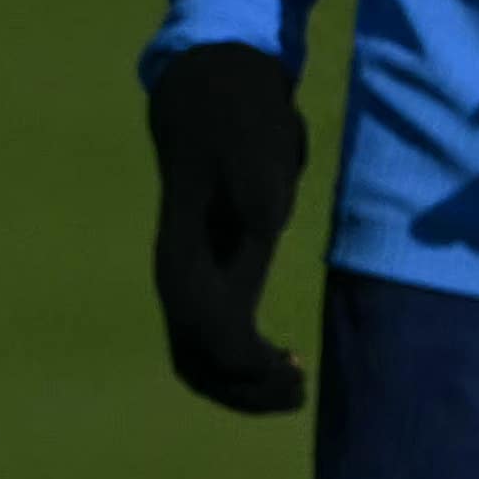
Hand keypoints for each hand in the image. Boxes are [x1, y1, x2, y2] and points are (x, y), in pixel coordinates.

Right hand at [145, 41, 311, 413]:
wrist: (210, 88)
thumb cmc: (239, 117)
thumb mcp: (254, 141)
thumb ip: (256, 183)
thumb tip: (265, 223)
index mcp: (184, 254)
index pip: (208, 335)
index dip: (248, 366)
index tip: (294, 367)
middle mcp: (178, 276)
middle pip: (196, 361)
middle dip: (245, 389)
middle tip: (299, 389)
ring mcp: (189, 277)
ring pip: (198, 358)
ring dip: (242, 383)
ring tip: (294, 384)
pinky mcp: (205, 273)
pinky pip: (211, 338)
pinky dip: (242, 362)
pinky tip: (281, 357)